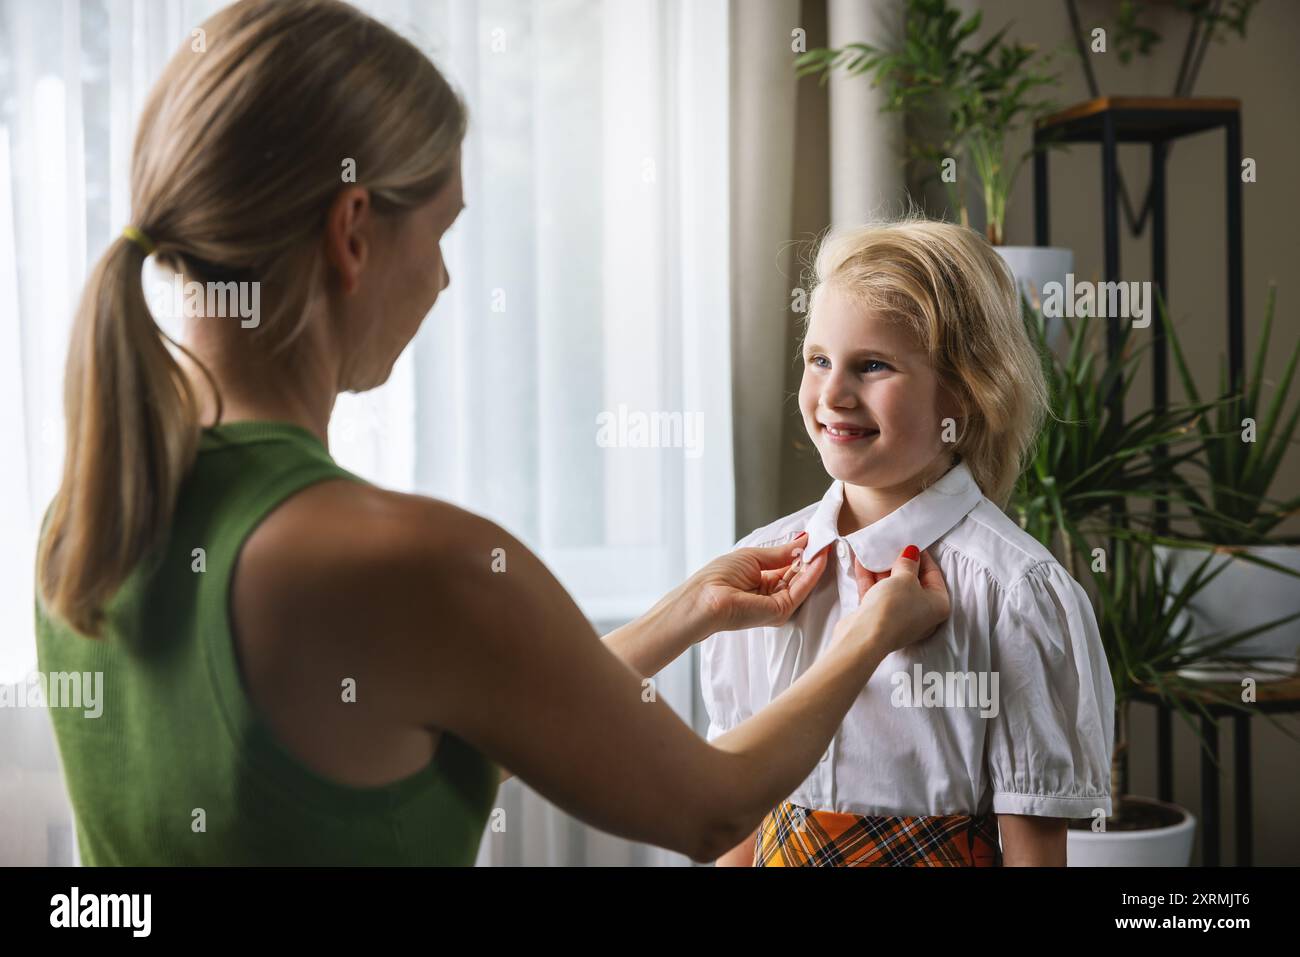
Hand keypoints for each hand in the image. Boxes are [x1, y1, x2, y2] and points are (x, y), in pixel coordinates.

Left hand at [691, 532, 828, 633]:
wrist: (704, 599)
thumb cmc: (718, 577)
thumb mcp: (753, 557)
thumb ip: (781, 553)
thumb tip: (803, 540)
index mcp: (761, 582)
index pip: (787, 568)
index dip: (801, 553)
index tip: (816, 538)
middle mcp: (771, 595)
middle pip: (798, 575)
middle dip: (811, 557)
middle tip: (827, 539)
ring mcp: (777, 605)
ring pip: (803, 583)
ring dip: (815, 563)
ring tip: (826, 544)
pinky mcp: (781, 611)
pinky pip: (801, 590)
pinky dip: (812, 573)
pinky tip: (819, 557)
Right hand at [831, 545, 949, 654]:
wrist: (866, 636)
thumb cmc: (894, 607)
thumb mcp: (904, 577)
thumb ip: (908, 562)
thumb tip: (911, 553)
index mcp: (938, 605)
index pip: (933, 575)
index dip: (922, 557)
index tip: (911, 543)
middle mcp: (922, 614)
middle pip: (912, 582)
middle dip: (900, 564)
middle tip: (893, 546)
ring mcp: (900, 618)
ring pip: (893, 589)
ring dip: (883, 570)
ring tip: (875, 552)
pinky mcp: (880, 620)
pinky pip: (878, 595)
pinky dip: (871, 580)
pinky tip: (862, 563)